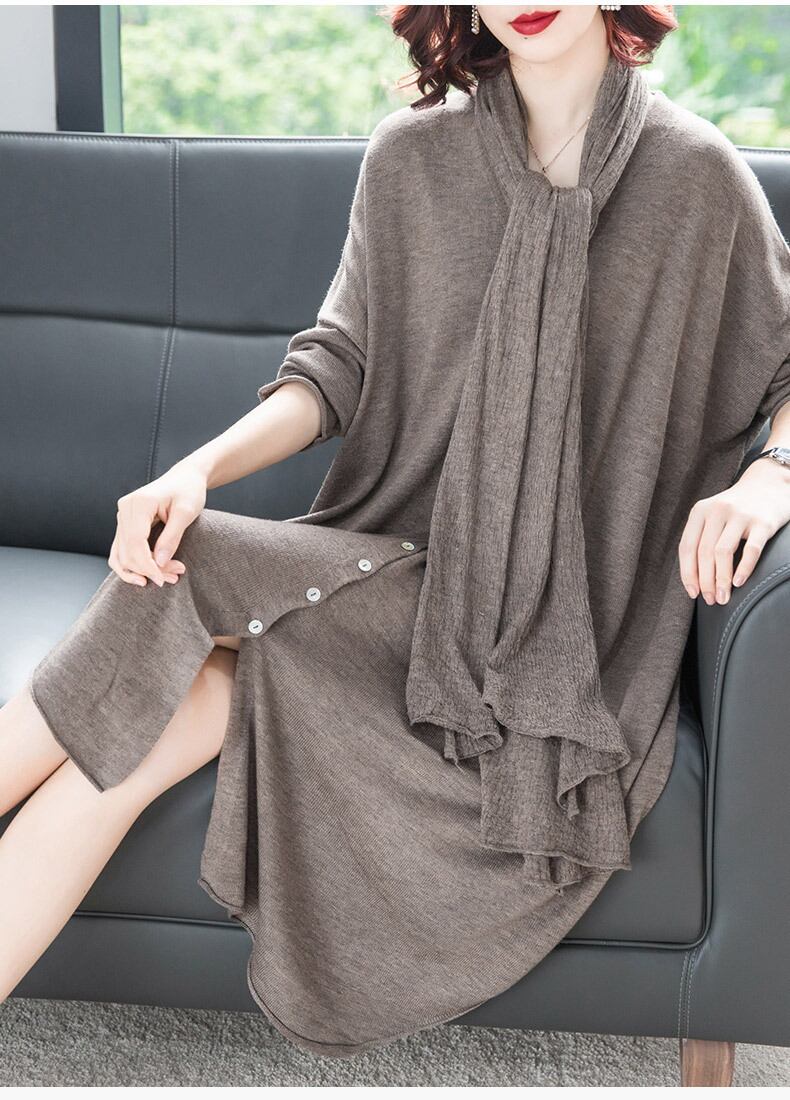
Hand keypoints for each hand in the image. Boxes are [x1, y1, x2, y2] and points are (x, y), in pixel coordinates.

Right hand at [109, 460, 207, 585]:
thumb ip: (172, 537)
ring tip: (165, 578)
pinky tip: (145, 576)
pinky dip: (131, 566)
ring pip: (121, 554)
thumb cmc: (188, 491)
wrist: (185, 478)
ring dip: (140, 571)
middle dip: (148, 569)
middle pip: (127, 551)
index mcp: (139, 503)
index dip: (147, 565)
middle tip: (174, 576)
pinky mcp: (125, 524)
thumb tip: (158, 563)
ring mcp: (122, 517)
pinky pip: (120, 550)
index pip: (135, 542)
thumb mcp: (186, 513)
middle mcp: (125, 509)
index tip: (163, 579)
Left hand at [678, 458, 789, 604]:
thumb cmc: (737, 509)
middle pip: (704, 553)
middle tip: (710, 600)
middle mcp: (718, 511)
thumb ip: (702, 539)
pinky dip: (743, 569)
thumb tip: (694, 578)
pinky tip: (738, 583)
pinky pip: (751, 550)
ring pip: (723, 552)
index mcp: (700, 511)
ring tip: (723, 597)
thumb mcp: (713, 516)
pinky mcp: (763, 522)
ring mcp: (741, 515)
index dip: (688, 573)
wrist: (769, 485)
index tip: (693, 593)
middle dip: (705, 581)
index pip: (687, 547)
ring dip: (721, 580)